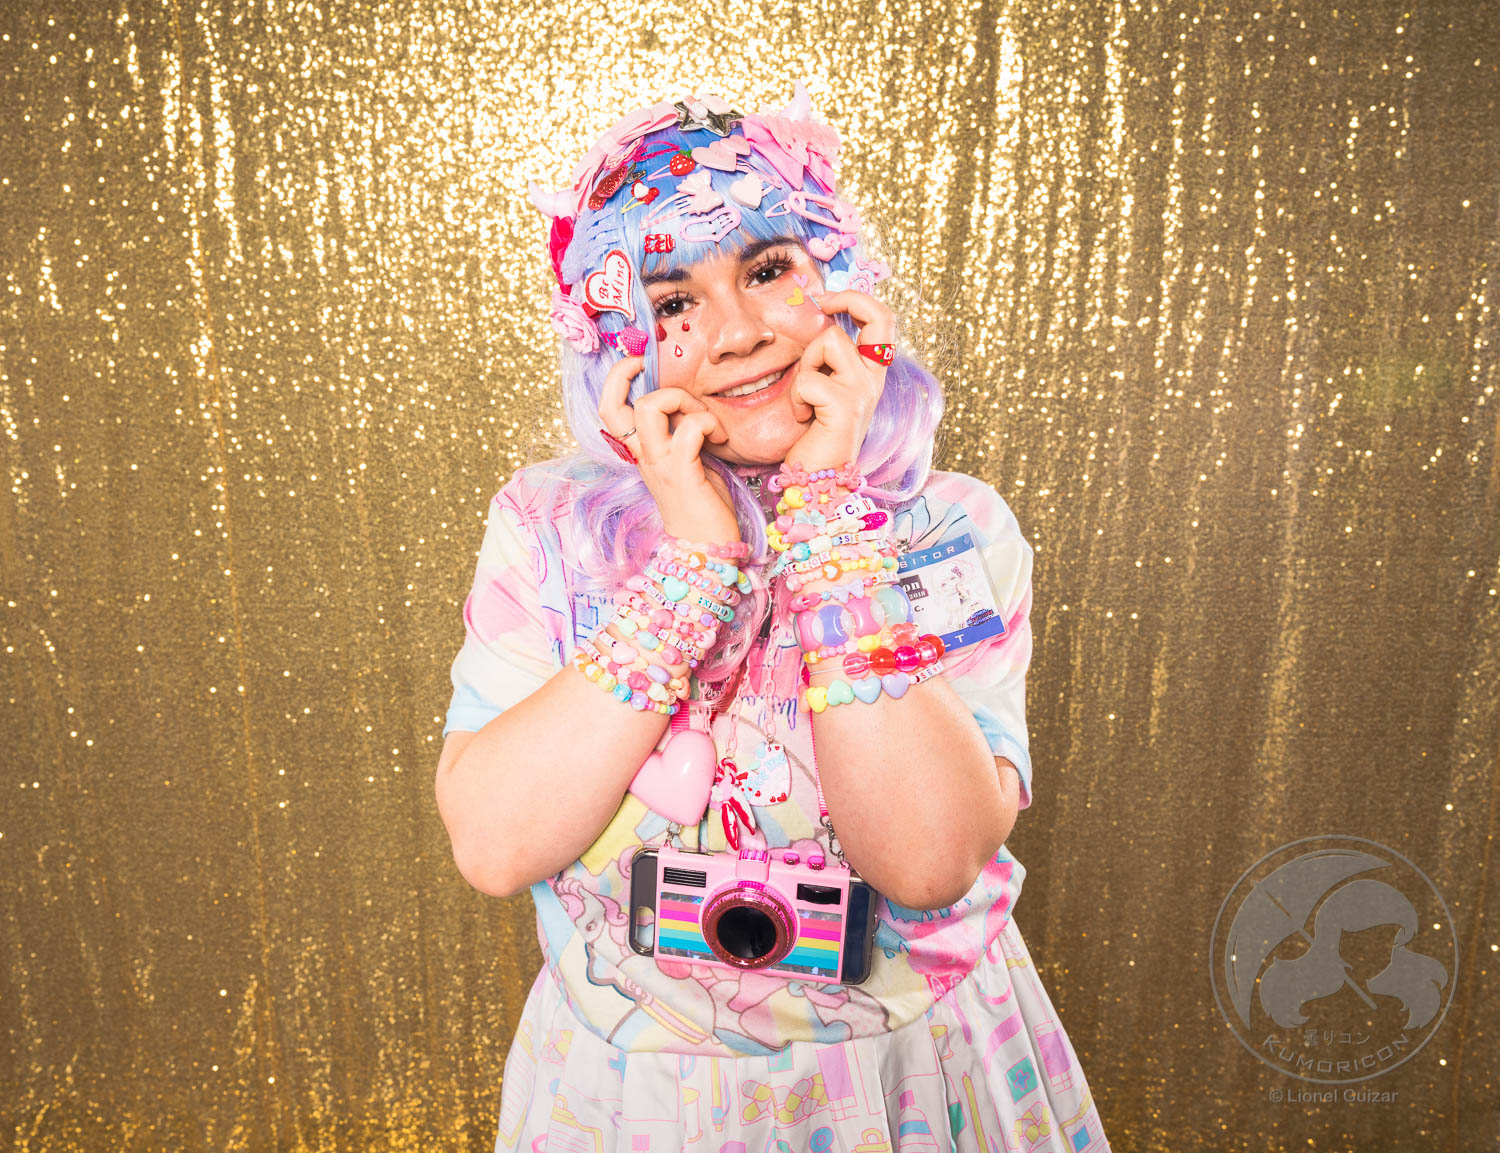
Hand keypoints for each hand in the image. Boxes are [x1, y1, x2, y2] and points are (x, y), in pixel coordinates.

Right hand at [598, 355, 740, 543]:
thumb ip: (682, 434)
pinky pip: (690, 427)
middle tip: (694, 408)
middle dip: (665, 389)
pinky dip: (709, 423)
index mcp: (641, 452)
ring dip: (685, 403)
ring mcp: (659, 463)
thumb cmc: (702, 507)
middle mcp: (643, 456)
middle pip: (624, 403)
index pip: (608, 408)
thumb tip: (692, 407)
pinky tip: (722, 438)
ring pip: (649, 407)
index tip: (641, 363)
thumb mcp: (688, 462)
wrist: (705, 550)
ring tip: (708, 425)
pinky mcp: (681, 472)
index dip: (617, 378)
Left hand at [784, 290, 894, 472]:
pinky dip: (796, 397)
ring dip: (805, 364)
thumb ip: (825, 359)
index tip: (826, 300)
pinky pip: (808, 378)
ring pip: (828, 340)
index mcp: (871, 372)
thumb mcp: (823, 388)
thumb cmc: (814, 435)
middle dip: (848, 298)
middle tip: (822, 303)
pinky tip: (802, 418)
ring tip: (805, 398)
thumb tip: (812, 319)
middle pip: (878, 314)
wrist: (819, 480)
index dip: (856, 299)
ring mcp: (864, 390)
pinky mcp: (846, 406)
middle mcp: (875, 378)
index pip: (882, 319)